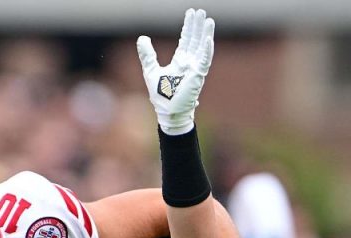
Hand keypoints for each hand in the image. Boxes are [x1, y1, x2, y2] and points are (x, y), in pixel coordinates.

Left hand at [137, 8, 214, 134]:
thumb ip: (147, 54)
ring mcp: (195, 69)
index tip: (190, 14)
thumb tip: (142, 37)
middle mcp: (189, 64)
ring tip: (208, 20)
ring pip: (202, 47)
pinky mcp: (198, 76)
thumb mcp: (150, 70)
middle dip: (197, 26)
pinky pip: (204, 60)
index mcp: (179, 62)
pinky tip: (208, 38)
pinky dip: (207, 49)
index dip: (188, 27)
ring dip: (205, 33)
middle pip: (195, 40)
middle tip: (201, 11)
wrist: (167, 112)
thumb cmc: (160, 96)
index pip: (186, 40)